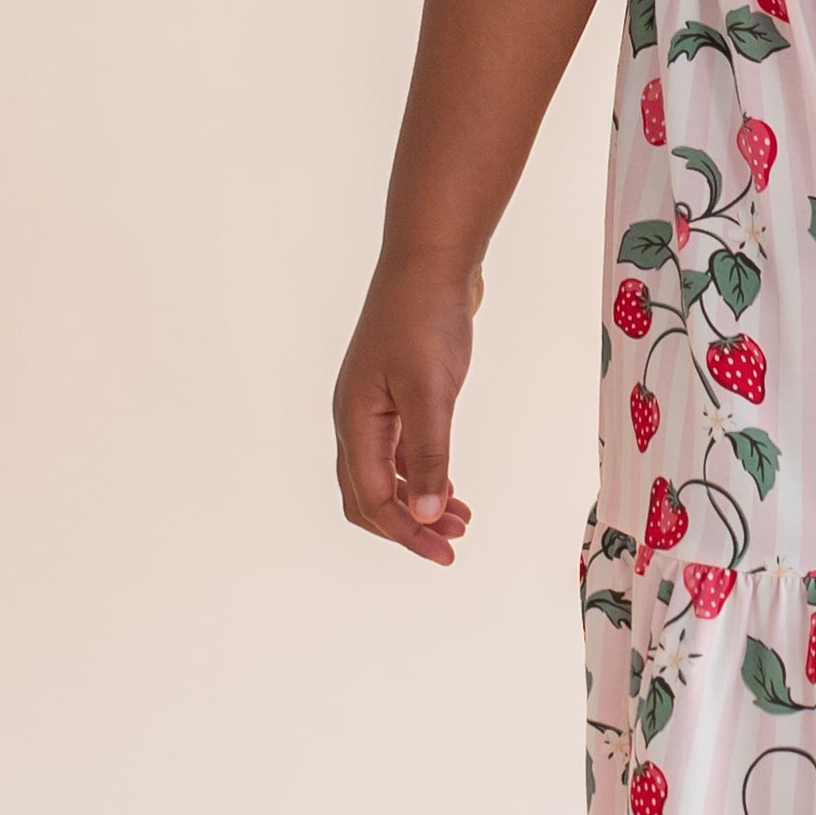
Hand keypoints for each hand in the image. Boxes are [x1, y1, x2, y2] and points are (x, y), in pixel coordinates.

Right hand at [334, 253, 480, 562]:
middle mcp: (356, 418)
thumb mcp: (431, 391)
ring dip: (417, 501)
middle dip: (407, 525)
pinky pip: (398, 450)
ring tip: (459, 518)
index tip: (444, 553)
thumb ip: (428, 454)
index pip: (372, 498)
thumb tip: (424, 514)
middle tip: (452, 542)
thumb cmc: (426, 318)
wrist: (432, 261)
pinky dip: (421, 474)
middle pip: (367, 495)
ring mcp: (374, 405)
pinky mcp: (395, 393)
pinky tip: (447, 483)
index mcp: (356, 421)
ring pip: (384, 474)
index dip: (407, 532)